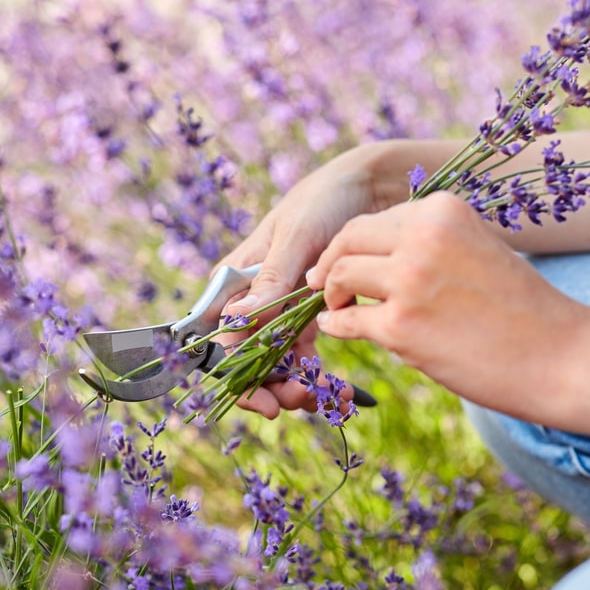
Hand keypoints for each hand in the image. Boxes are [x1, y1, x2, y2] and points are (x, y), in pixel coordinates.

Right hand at [215, 143, 408, 416]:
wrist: (368, 187)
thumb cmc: (321, 202)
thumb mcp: (295, 238)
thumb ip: (269, 280)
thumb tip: (236, 318)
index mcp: (232, 282)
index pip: (221, 342)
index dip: (238, 378)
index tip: (267, 401)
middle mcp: (249, 301)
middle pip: (245, 361)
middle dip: (270, 388)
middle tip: (302, 401)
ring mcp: (277, 311)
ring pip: (274, 365)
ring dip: (296, 387)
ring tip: (328, 398)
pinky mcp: (305, 315)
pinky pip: (302, 356)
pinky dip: (317, 376)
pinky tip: (338, 390)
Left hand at [306, 192, 589, 410]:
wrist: (564, 356)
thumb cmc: (524, 309)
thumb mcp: (478, 249)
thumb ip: (430, 242)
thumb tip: (377, 253)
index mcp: (443, 210)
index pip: (374, 221)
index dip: (352, 244)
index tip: (341, 262)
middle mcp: (423, 236)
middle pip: (347, 240)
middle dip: (329, 263)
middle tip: (322, 284)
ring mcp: (409, 281)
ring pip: (339, 276)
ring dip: (331, 294)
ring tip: (337, 308)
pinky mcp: (400, 327)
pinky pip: (345, 321)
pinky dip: (335, 324)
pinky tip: (337, 328)